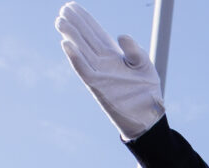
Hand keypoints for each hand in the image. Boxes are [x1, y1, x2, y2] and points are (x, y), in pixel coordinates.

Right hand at [57, 3, 165, 140]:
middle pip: (86, 38)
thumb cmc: (146, 91)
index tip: (73, 6)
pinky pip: (84, 70)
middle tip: (64, 9)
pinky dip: (76, 59)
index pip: (96, 33)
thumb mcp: (144, 66)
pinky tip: (66, 44)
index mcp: (113, 55)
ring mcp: (99, 73)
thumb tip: (120, 36)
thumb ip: (134, 50)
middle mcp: (103, 62)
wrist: (148, 116)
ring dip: (71, 36)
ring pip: (81, 51)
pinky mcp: (98, 87)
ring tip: (60, 21)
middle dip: (75, 23)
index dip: (85, 19)